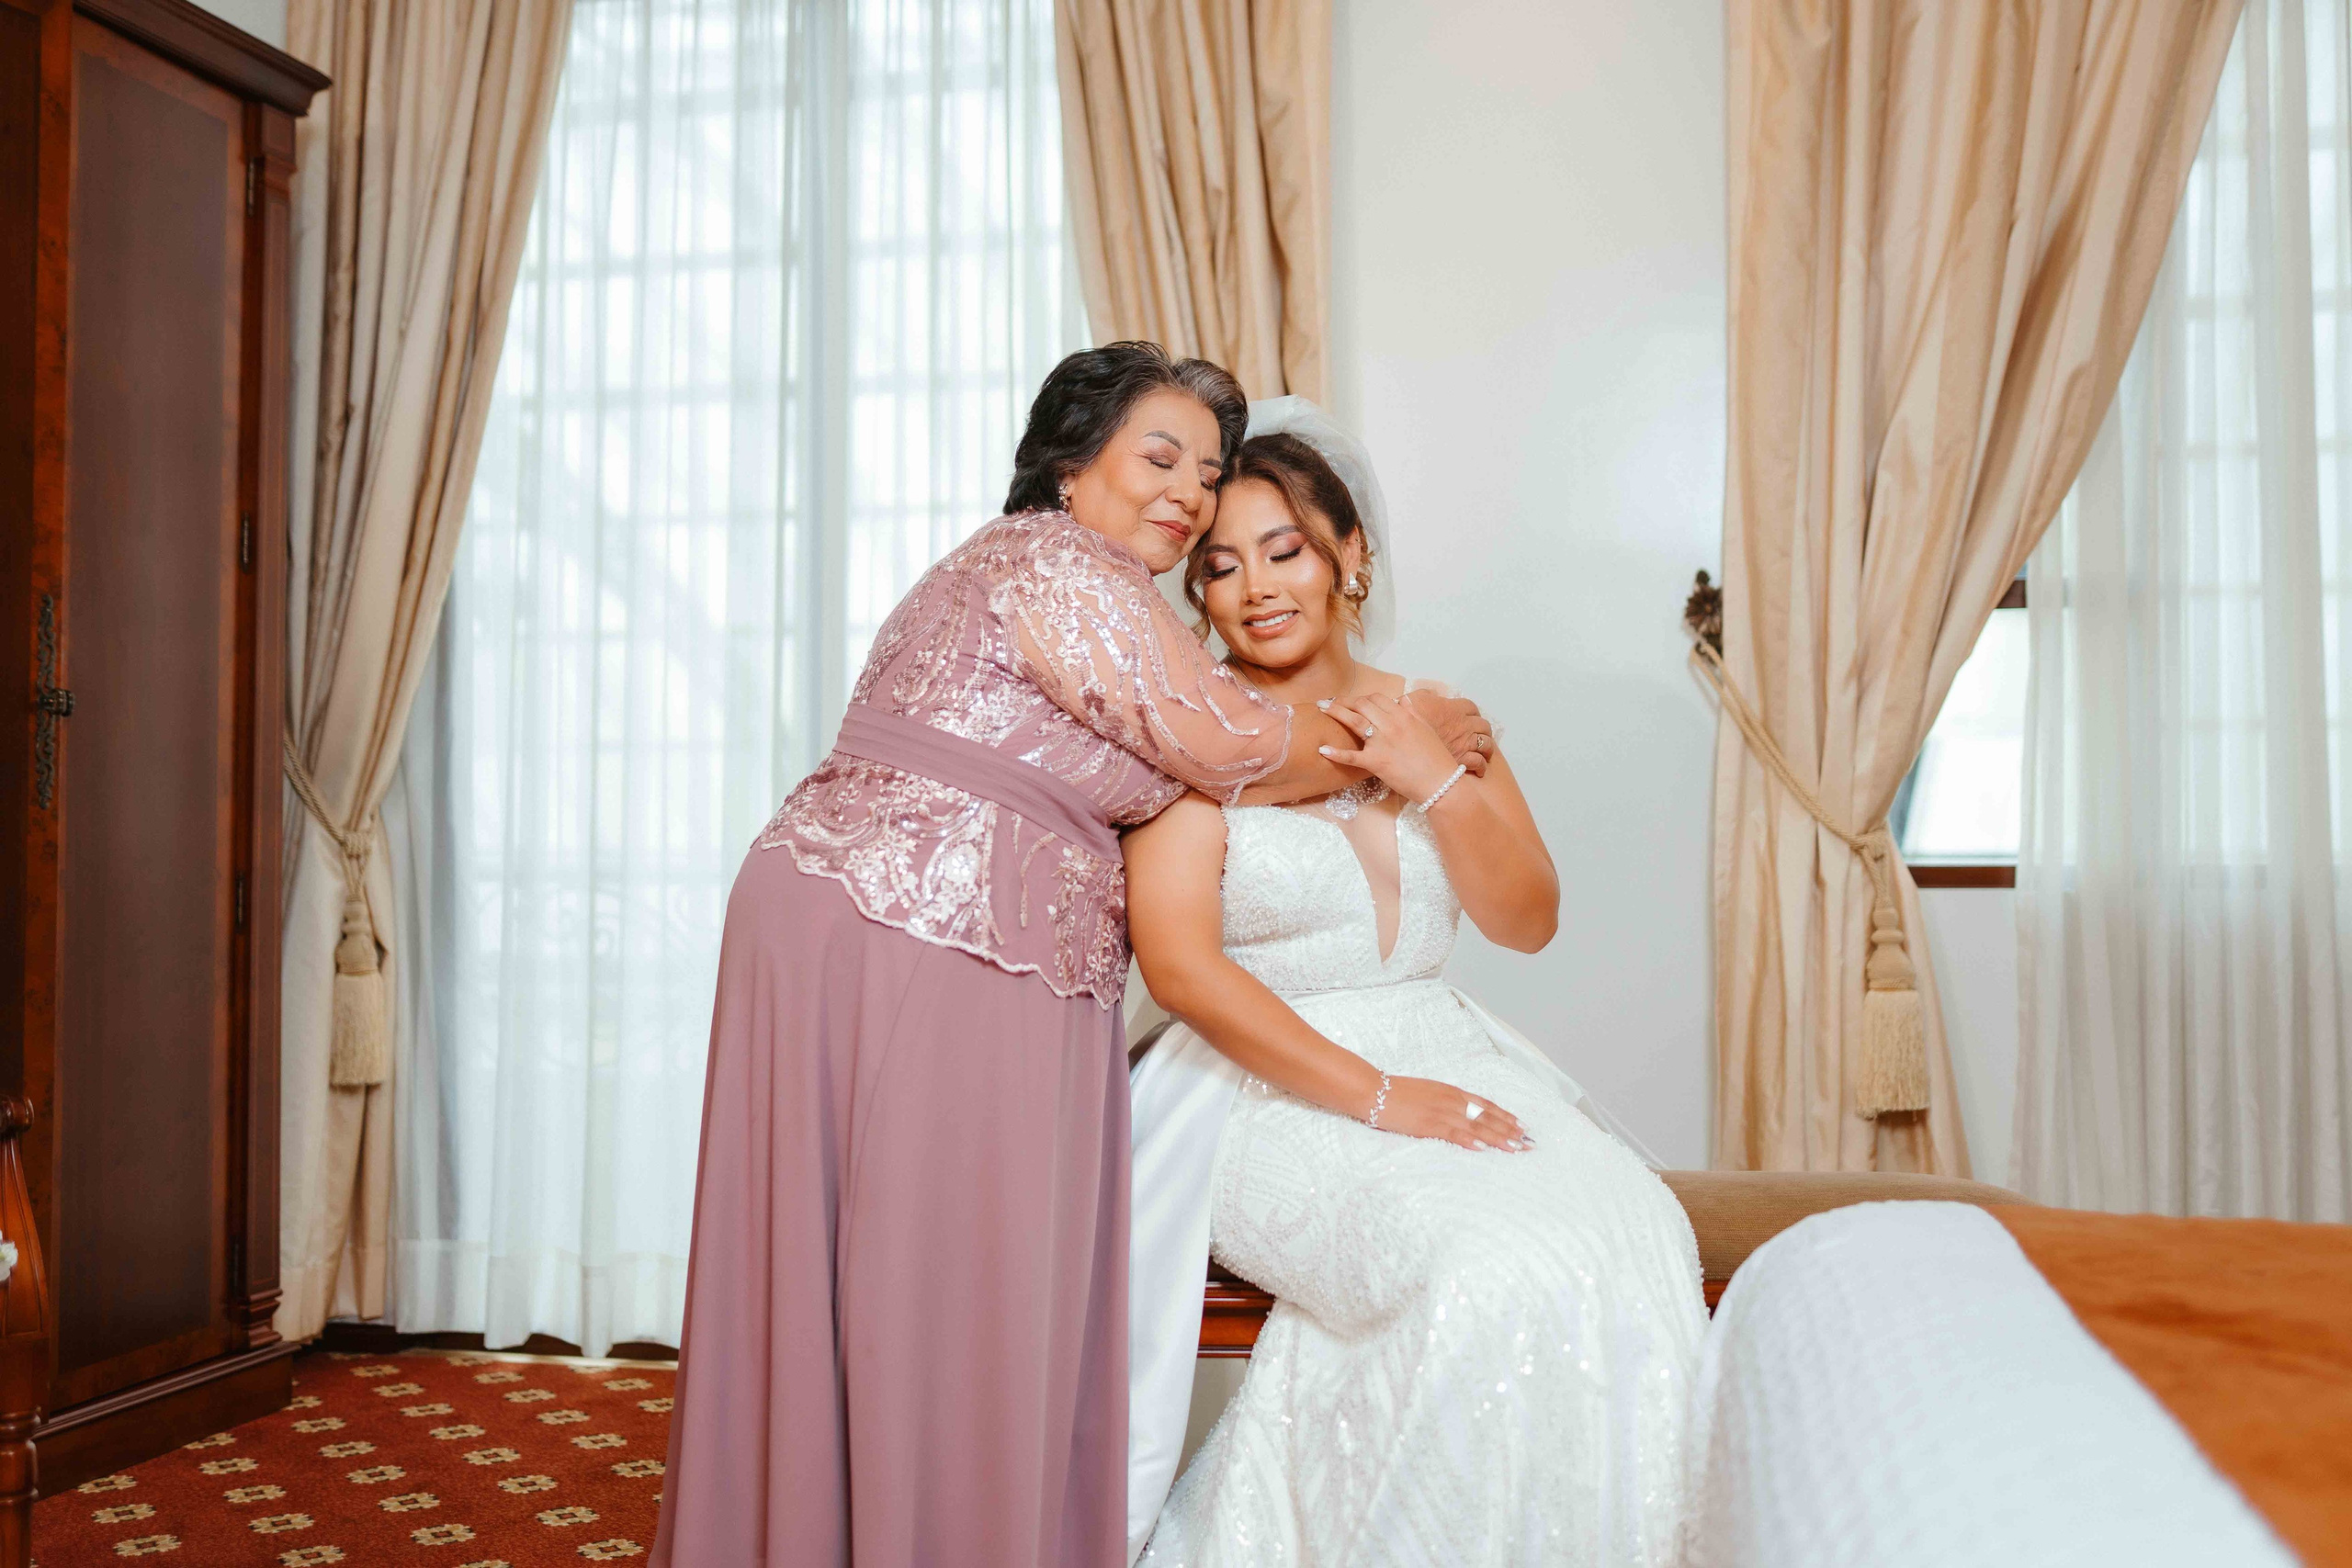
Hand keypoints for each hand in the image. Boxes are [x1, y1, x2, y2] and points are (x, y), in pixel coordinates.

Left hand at [1318, 691, 1461, 802]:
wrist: (1441, 783)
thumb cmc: (1437, 758)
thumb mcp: (1427, 729)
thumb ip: (1413, 712)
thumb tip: (1403, 699)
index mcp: (1404, 716)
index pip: (1378, 698)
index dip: (1363, 698)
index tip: (1354, 701)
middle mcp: (1391, 724)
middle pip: (1363, 705)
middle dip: (1345, 701)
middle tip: (1332, 702)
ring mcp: (1382, 743)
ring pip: (1354, 721)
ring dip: (1335, 712)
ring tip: (1321, 707)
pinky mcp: (1375, 762)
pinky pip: (1351, 756)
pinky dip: (1336, 753)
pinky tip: (1322, 749)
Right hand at [1376, 1076, 1530, 1151]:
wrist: (1374, 1090)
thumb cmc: (1397, 1093)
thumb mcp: (1427, 1093)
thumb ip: (1445, 1102)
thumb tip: (1460, 1114)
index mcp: (1452, 1092)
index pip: (1486, 1104)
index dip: (1505, 1115)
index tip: (1522, 1125)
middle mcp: (1452, 1100)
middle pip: (1487, 1116)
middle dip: (1510, 1130)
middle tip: (1529, 1142)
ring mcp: (1441, 1112)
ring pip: (1477, 1125)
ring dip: (1499, 1138)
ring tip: (1516, 1148)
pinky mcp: (1428, 1124)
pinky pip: (1454, 1133)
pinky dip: (1470, 1140)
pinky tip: (1484, 1148)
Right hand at [1404, 690, 1492, 776]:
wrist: (1406, 740)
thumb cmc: (1409, 720)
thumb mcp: (1415, 699)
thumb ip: (1426, 694)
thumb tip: (1431, 694)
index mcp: (1454, 709)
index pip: (1471, 707)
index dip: (1473, 712)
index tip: (1471, 717)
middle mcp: (1463, 725)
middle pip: (1484, 726)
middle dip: (1484, 731)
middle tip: (1481, 735)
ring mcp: (1465, 743)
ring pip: (1486, 744)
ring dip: (1488, 748)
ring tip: (1486, 753)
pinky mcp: (1462, 759)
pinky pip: (1479, 762)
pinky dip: (1482, 765)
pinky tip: (1480, 769)